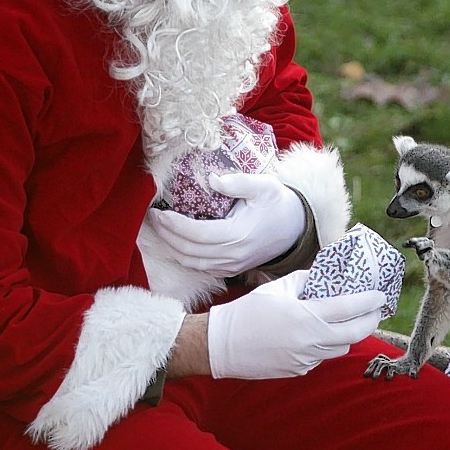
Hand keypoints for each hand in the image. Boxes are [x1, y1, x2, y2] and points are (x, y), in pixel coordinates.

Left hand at [147, 173, 305, 277]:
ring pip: (192, 263)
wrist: (295, 228)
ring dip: (171, 247)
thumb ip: (237, 182)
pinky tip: (175, 242)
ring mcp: (232, 266)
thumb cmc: (278, 203)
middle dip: (166, 235)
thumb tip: (212, 179)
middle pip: (189, 250)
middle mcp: (233, 256)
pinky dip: (184, 256)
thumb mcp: (263, 185)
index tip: (159, 211)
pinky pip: (201, 268)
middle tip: (153, 217)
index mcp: (238, 235)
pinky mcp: (231, 270)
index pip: (196, 234)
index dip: (174, 225)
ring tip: (159, 229)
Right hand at [206, 271, 384, 379]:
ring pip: (340, 348)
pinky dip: (326, 345)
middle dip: (370, 321)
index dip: (369, 301)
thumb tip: (327, 278)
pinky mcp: (299, 370)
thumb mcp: (279, 288)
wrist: (222, 345)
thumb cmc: (249, 312)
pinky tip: (318, 334)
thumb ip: (307, 282)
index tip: (380, 296)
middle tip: (376, 311)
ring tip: (349, 321)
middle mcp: (310, 341)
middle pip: (354, 333)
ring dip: (349, 334)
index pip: (349, 308)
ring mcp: (306, 359)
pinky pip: (321, 357)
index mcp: (306, 317)